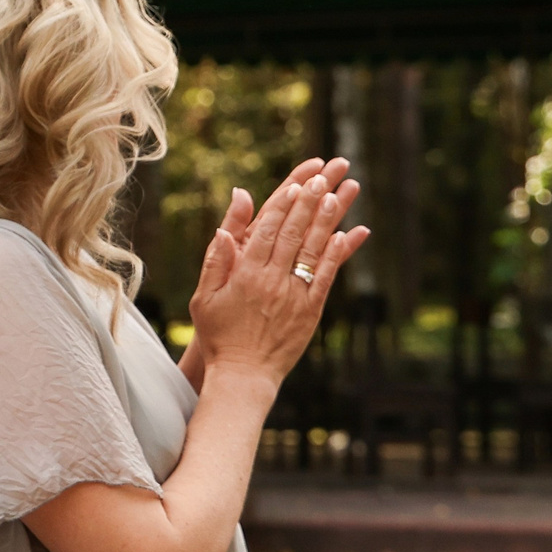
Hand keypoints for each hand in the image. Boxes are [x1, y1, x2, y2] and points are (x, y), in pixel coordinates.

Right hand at [181, 158, 368, 392]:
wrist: (242, 373)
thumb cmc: (218, 334)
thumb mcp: (204, 295)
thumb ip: (216, 258)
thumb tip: (224, 227)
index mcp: (245, 274)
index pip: (267, 230)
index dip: (284, 205)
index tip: (297, 184)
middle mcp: (271, 281)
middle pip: (293, 233)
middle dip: (309, 202)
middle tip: (324, 177)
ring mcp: (293, 295)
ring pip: (313, 250)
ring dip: (327, 219)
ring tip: (339, 193)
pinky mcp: (310, 311)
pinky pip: (326, 276)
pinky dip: (337, 254)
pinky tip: (347, 233)